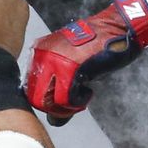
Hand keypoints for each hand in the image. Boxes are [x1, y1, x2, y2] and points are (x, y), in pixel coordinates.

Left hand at [24, 0, 147, 121]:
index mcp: (39, 52)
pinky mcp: (69, 67)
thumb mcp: (73, 67)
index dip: (47, 102)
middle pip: (35, 98)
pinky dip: (77, 103)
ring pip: (46, 101)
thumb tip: (54, 121)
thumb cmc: (99, 46)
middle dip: (54, 109)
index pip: (30, 89)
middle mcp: (41, 55)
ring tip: (80, 98)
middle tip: (71, 106)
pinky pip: (65, 99)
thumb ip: (59, 90)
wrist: (117, 27)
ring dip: (65, 108)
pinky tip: (87, 93)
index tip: (63, 101)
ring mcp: (53, 60)